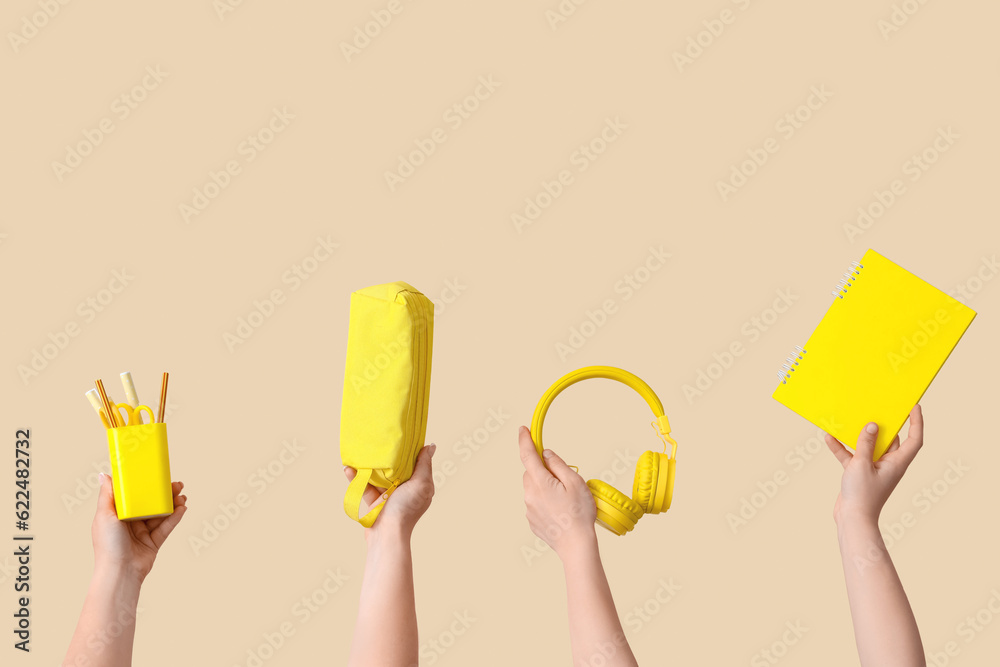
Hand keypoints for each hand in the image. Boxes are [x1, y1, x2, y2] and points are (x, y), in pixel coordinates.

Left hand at [92, 473, 187, 581]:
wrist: (120, 571)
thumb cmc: (108, 544)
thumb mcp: (104, 515)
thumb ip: (107, 495)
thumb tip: (104, 475)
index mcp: (117, 515)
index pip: (133, 496)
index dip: (144, 485)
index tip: (155, 475)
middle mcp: (130, 523)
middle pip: (150, 504)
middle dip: (163, 494)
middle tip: (176, 484)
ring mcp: (143, 533)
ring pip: (160, 514)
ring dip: (172, 504)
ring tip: (182, 495)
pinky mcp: (154, 542)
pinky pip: (166, 527)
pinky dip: (175, 517)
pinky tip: (182, 508)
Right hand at [343, 444, 435, 541]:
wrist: (387, 533)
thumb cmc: (406, 509)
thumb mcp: (420, 484)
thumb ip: (424, 465)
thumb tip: (431, 446)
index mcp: (419, 484)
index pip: (416, 463)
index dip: (411, 451)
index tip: (402, 437)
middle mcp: (405, 489)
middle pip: (396, 468)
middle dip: (387, 457)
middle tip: (378, 442)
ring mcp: (389, 496)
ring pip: (378, 476)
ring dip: (368, 466)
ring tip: (360, 454)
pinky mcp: (374, 502)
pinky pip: (365, 487)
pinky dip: (357, 478)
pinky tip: (348, 469)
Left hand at [518, 425, 596, 558]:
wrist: (576, 546)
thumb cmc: (580, 513)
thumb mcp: (575, 482)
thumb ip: (558, 464)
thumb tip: (545, 454)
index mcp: (539, 482)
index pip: (527, 455)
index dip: (525, 440)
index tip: (523, 429)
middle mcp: (529, 494)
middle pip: (530, 472)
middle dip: (542, 470)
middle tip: (563, 480)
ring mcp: (529, 509)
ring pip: (533, 488)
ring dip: (544, 486)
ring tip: (564, 500)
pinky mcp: (531, 521)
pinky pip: (535, 503)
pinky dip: (544, 501)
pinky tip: (559, 511)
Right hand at [825, 404, 923, 525]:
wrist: (852, 519)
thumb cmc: (862, 495)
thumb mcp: (862, 464)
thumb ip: (866, 443)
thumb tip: (872, 425)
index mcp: (897, 463)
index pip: (914, 440)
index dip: (917, 422)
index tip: (915, 407)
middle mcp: (888, 465)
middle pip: (890, 440)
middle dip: (884, 425)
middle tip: (879, 408)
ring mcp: (874, 469)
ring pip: (869, 446)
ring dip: (858, 436)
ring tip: (851, 419)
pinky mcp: (859, 473)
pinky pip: (852, 456)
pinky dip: (842, 448)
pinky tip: (829, 438)